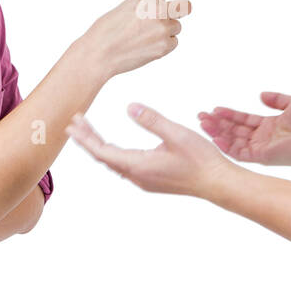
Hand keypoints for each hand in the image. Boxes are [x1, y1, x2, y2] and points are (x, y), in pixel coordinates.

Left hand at [65, 103, 233, 199]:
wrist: (218, 183)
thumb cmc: (200, 159)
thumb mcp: (176, 134)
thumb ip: (152, 120)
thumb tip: (130, 107)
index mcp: (139, 165)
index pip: (102, 151)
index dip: (85, 137)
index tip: (73, 122)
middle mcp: (137, 176)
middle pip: (104, 156)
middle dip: (88, 139)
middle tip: (75, 122)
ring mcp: (144, 181)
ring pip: (113, 163)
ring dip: (100, 146)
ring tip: (88, 132)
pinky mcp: (151, 181)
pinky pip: (124, 167)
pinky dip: (112, 154)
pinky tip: (113, 147)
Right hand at [77, 0, 221, 79]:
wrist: (98, 53)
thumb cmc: (109, 28)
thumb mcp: (129, 6)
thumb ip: (151, 4)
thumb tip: (169, 14)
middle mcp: (159, 9)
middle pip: (186, 7)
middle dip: (177, 12)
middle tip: (158, 20)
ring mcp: (163, 28)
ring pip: (176, 28)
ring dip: (164, 32)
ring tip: (140, 37)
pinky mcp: (165, 46)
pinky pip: (172, 43)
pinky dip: (161, 46)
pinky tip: (143, 47)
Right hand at [198, 91, 290, 167]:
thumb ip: (276, 99)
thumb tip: (260, 94)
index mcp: (268, 126)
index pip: (243, 120)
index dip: (228, 115)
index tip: (214, 109)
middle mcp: (262, 138)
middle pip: (234, 130)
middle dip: (217, 123)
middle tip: (201, 116)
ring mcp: (260, 148)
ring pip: (233, 141)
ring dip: (218, 132)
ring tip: (203, 124)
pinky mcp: (262, 157)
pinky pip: (240, 153)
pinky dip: (226, 147)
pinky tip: (215, 139)